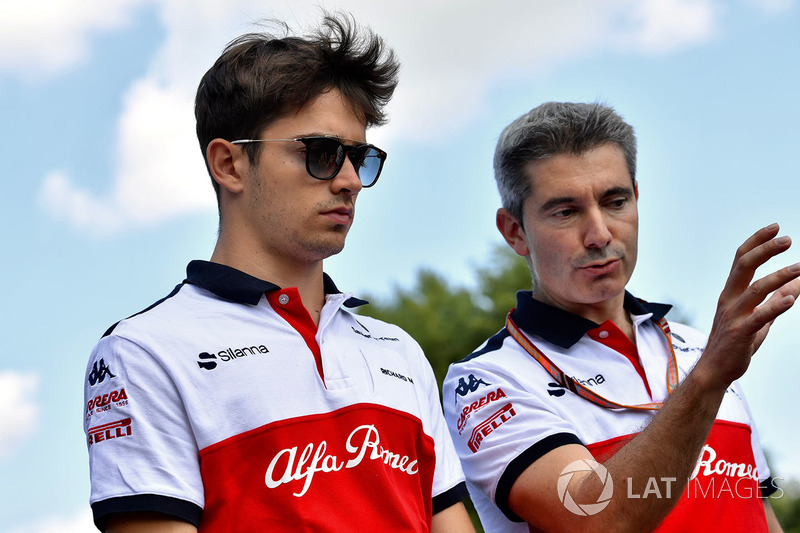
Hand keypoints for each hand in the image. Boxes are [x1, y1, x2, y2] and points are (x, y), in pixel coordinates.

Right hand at [698, 223, 799, 389]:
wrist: (715, 371)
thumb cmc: (735, 344)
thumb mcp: (759, 318)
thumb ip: (776, 301)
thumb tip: (797, 285)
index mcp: (731, 293)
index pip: (741, 260)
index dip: (757, 242)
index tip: (775, 227)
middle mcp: (729, 300)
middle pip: (744, 266)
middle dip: (765, 250)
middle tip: (787, 239)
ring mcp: (733, 316)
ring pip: (755, 289)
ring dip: (780, 276)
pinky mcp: (740, 333)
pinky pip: (758, 316)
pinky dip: (775, 305)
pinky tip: (791, 298)